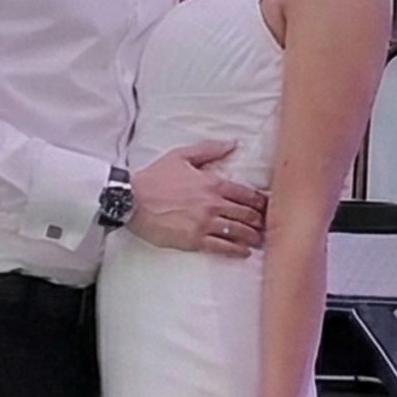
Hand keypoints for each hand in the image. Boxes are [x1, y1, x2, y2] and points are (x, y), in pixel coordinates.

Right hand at [130, 141, 267, 256]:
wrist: (131, 200)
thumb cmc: (154, 177)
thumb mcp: (181, 156)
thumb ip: (209, 149)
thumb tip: (233, 143)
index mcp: (212, 183)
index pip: (247, 193)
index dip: (260, 201)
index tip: (266, 206)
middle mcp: (213, 204)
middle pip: (247, 214)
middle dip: (259, 221)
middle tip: (266, 226)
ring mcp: (205, 223)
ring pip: (239, 231)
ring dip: (253, 237)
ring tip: (259, 240)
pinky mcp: (194, 240)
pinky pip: (222, 247)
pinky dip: (237, 250)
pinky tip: (244, 252)